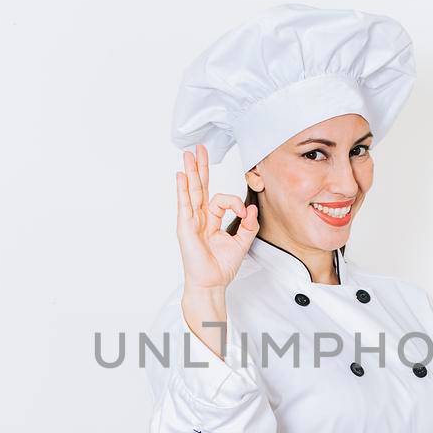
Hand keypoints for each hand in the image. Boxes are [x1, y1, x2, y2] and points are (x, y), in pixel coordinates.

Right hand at [176, 143, 257, 292]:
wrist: (211, 284)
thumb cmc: (222, 267)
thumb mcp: (242, 243)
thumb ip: (248, 225)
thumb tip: (251, 207)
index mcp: (211, 221)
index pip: (222, 200)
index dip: (235, 203)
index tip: (243, 214)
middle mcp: (200, 218)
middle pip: (200, 187)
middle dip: (200, 167)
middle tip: (199, 149)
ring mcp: (191, 221)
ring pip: (192, 191)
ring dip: (191, 171)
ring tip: (188, 154)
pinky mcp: (185, 227)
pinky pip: (185, 205)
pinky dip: (183, 190)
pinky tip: (182, 176)